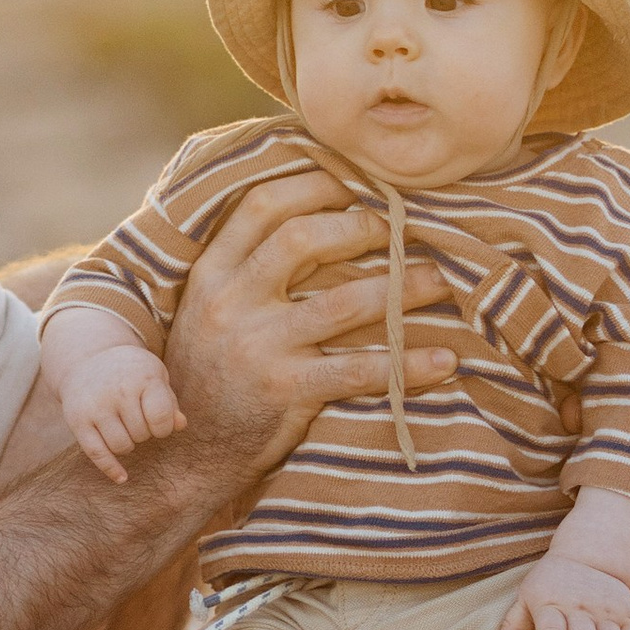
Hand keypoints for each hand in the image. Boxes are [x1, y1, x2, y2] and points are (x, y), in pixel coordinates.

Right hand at [38, 320, 185, 486]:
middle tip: (136, 417)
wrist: (85, 360)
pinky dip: (111, 469)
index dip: (164, 427)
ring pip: (121, 446)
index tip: (159, 422)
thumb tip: (180, 425)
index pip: (161, 418)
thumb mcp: (154, 377)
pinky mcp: (78, 420)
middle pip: (141, 434)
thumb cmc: (130, 373)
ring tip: (124, 429)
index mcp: (142, 377)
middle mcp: (118, 390)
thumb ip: (169, 402)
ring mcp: (96, 406)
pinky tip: (123, 478)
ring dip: (128, 444)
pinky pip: (96, 453)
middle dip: (143, 432)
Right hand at [164, 171, 457, 487]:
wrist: (184, 451)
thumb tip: (315, 217)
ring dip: (402, 288)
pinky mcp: (283, 390)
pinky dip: (407, 365)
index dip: (313, 183)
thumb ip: (246, 268)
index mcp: (212, 273)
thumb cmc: (211, 371)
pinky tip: (445, 359)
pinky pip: (358, 371)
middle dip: (362, 225)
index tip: (356, 178)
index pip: (261, 206)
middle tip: (401, 229)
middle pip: (303, 238)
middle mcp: (230, 302)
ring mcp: (257, 346)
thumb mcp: (209, 309)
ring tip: (440, 280)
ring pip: (343, 302)